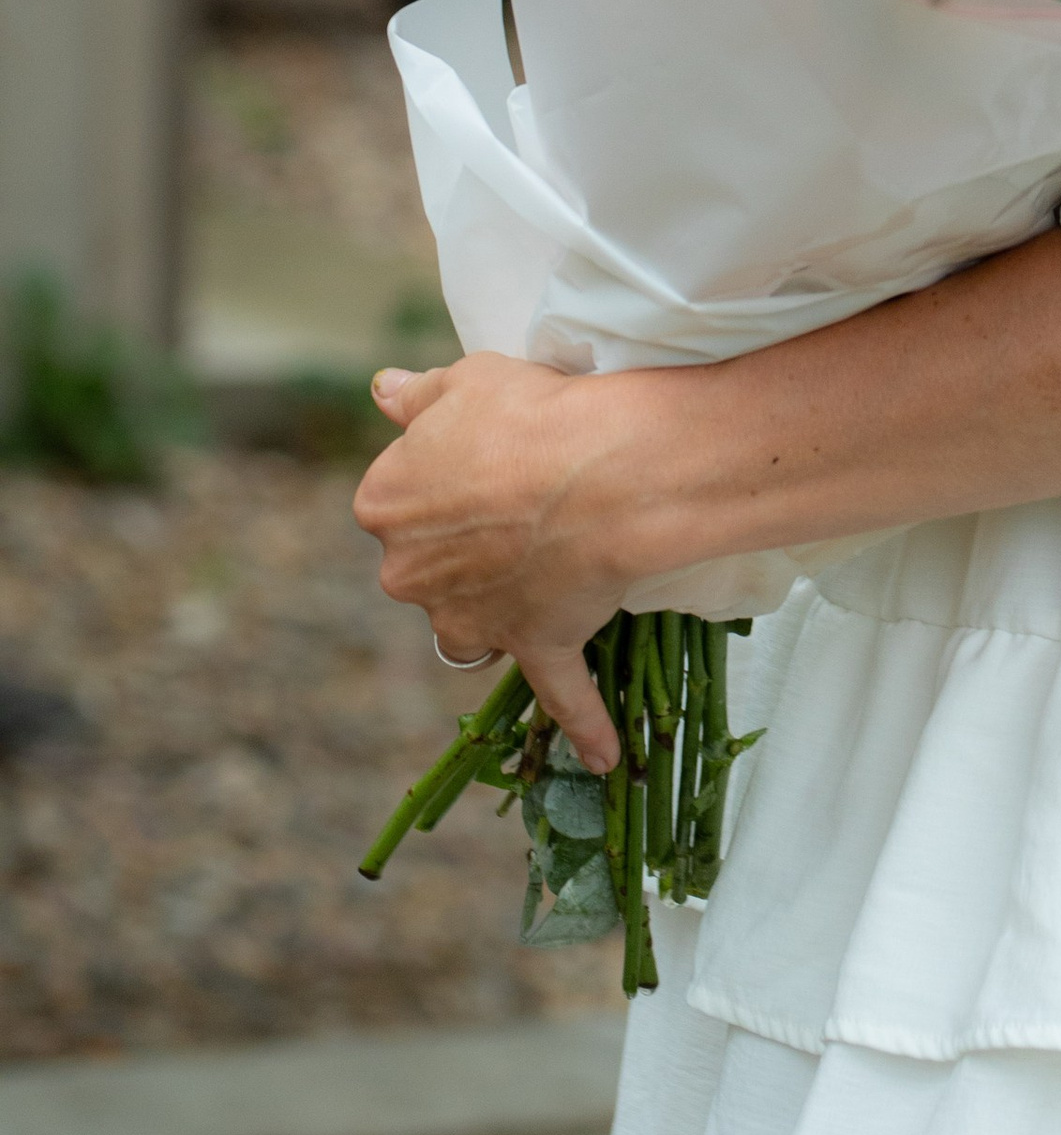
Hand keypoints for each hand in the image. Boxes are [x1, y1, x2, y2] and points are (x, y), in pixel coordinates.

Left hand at [354, 358, 628, 772]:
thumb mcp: (467, 379)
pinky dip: (583, 724)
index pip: (396, 496)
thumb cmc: (530, 411)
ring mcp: (468, 618)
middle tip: (522, 496)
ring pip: (471, 621)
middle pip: (427, 563)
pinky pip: (560, 692)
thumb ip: (418, 394)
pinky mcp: (533, 646)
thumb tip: (383, 389)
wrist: (601, 468)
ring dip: (496, 607)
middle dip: (464, 542)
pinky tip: (603, 755)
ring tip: (545, 568)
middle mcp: (409, 572)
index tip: (482, 457)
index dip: (441, 477)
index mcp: (384, 503)